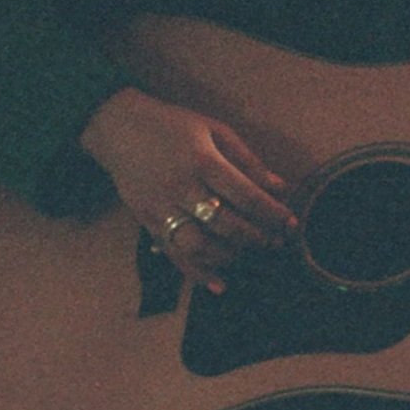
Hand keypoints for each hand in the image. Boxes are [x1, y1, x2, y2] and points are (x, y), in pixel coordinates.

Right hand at [80, 85, 296, 295]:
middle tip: (275, 242)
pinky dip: (197, 274)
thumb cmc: (173, 126)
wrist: (119, 128)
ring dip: (229, 255)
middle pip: (225, 224)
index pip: (245, 195)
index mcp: (203, 161)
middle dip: (256, 237)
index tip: (291, 223)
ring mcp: (162, 208)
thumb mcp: (215, 130)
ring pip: (200, 245)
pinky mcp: (147, 222)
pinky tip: (219, 284)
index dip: (271, 213)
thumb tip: (280, 188)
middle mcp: (182, 188)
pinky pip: (174, 255)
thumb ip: (248, 161)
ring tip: (246, 252)